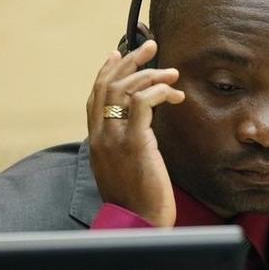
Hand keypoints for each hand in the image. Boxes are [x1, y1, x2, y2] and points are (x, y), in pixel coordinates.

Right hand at [86, 39, 184, 226]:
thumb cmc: (136, 199)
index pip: (95, 95)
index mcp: (96, 140)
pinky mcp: (136, 143)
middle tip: (151, 46)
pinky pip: (144, 103)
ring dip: (151, 74)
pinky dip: (158, 91)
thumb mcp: (123, 166)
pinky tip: (173, 93)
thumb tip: (140, 127)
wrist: (138, 223)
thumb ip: (124, 143)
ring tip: (172, 72)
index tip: (119, 52)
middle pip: (109, 85)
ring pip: (125, 90)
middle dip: (130, 61)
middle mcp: (101, 135)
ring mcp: (115, 139)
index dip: (106, 70)